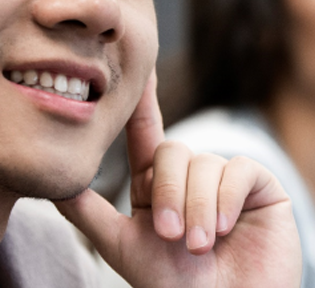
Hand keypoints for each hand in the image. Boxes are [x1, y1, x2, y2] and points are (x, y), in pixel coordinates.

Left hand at [55, 71, 300, 286]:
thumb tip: (52, 182)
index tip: (139, 67)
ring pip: (205, 164)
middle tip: (172, 236)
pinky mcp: (262, 186)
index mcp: (158, 186)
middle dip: (169, 194)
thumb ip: (88, 213)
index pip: (147, 134)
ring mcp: (228, 181)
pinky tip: (226, 229)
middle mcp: (193, 177)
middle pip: (173, 152)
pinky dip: (228, 199)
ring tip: (201, 246)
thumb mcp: (123, 247)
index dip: (143, 101)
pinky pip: (240, 170)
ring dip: (199, 208)